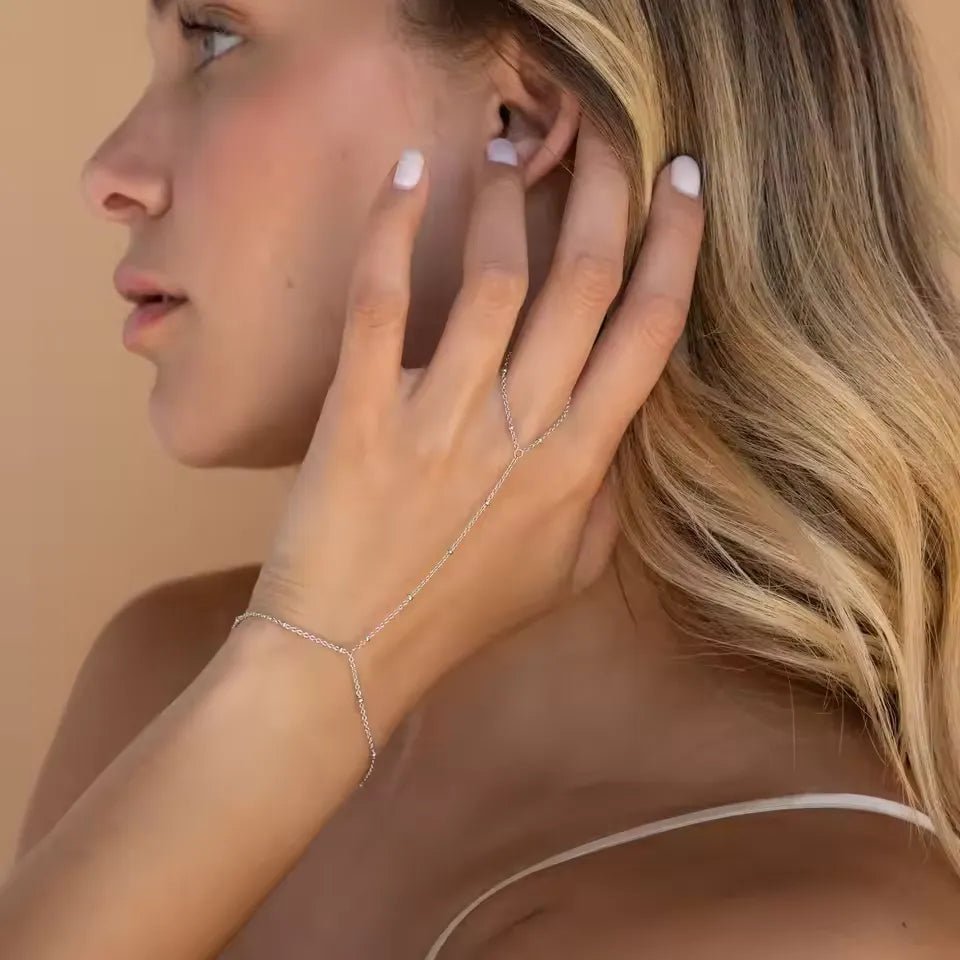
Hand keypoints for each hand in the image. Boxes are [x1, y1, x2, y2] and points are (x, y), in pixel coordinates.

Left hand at [247, 117, 703, 712]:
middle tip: (608, 136)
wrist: (347, 658)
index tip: (683, 187)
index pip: (649, 335)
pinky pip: (382, 303)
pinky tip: (407, 175)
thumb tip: (616, 428)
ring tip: (512, 148)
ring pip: (495, 280)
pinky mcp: (362, 414)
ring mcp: (441, 421)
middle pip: (584, 285)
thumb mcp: (563, 576)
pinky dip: (392, 230)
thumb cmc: (456, 619)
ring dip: (509, 202)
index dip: (675, 248)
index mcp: (577, 468)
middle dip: (608, 195)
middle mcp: (521, 434)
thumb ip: (604, 500)